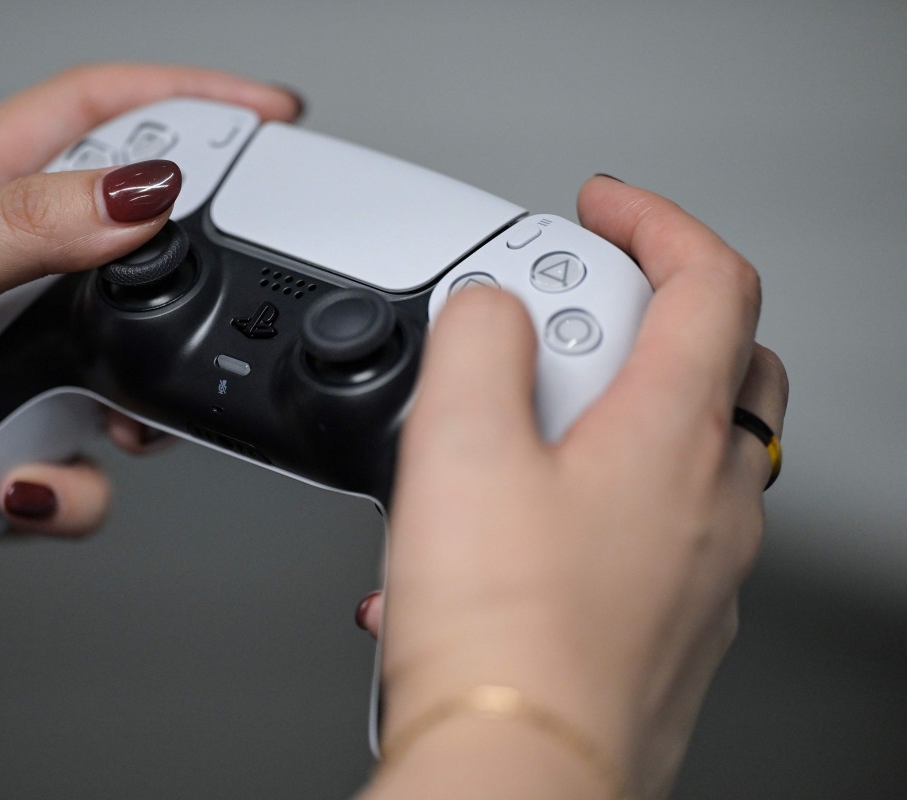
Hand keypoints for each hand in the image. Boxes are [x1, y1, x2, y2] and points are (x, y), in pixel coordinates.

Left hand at [0, 64, 300, 626]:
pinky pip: (89, 466)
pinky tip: (13, 481)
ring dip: (132, 406)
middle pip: (133, 243)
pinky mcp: (12, 444)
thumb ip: (20, 231)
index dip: (185, 99)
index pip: (92, 115)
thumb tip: (137, 192)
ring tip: (95, 421)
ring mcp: (8, 366)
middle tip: (213, 298)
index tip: (267, 114)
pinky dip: (66, 486)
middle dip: (180, 277)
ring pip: (129, 367)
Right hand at [361, 177, 787, 797]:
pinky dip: (592, 500)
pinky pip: (648, 530)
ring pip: (683, 451)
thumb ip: (478, 341)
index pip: (712, 281)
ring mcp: (700, 567)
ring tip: (508, 443)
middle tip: (562, 321)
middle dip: (648, 315)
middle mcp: (711, 500)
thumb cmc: (504, 635)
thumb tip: (490, 310)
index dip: (657, 222)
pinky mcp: (670, 622)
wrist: (516, 774)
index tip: (605, 209)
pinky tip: (501, 538)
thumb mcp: (460, 446)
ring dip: (613, 415)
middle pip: (721, 363)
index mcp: (674, 435)